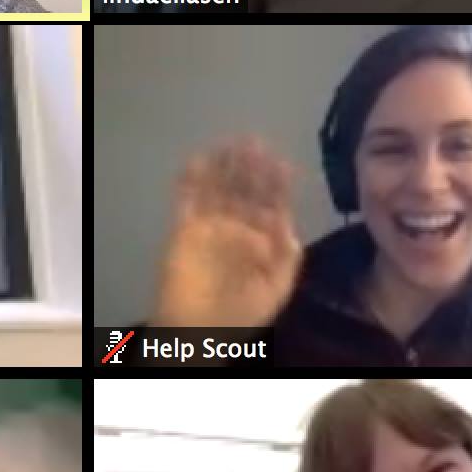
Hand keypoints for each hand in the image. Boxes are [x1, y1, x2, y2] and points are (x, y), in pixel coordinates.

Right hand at [150, 138, 302, 328]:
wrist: (200, 330)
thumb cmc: (242, 313)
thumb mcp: (275, 287)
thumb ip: (286, 255)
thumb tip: (287, 221)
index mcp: (261, 240)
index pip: (271, 205)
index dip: (277, 185)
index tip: (283, 163)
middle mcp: (237, 228)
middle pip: (244, 191)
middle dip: (251, 168)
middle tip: (256, 142)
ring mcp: (210, 226)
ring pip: (218, 188)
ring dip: (224, 166)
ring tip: (231, 143)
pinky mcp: (185, 228)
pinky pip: (187, 199)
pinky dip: (191, 180)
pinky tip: (198, 159)